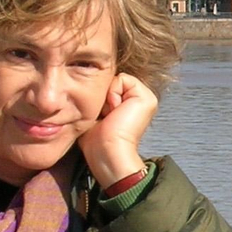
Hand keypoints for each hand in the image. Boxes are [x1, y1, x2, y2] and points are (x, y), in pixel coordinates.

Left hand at [78, 72, 157, 187]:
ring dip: (107, 97)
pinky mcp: (147, 97)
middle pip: (111, 81)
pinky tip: (116, 111)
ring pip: (116, 79)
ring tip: (110, 115)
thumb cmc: (97, 142)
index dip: (99, 98)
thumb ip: (96, 99)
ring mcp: (146, 98)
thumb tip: (85, 87)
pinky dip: (113, 94)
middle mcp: (140, 101)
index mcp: (130, 106)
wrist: (108, 152)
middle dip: (103, 97)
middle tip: (106, 117)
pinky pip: (122, 79)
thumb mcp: (94, 115)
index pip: (108, 86)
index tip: (101, 117)